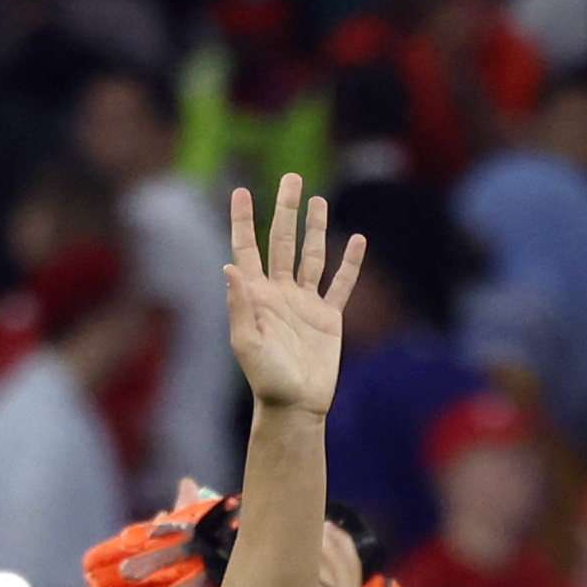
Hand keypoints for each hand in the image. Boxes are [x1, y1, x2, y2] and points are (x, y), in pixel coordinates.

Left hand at [224, 176, 363, 418]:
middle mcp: (280, 293)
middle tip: (292, 178)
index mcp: (256, 296)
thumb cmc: (266, 381)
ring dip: (315, 228)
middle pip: (283, 241)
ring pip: (311, 256)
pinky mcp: (329, 318)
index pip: (247, 248)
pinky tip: (357, 240)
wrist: (296, 407)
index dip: (243, 220)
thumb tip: (229, 268)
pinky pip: (341, 285)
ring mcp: (305, 304)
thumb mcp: (247, 344)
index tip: (242, 191)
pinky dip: (350, 263)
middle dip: (286, 210)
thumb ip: (240, 306)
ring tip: (317, 200)